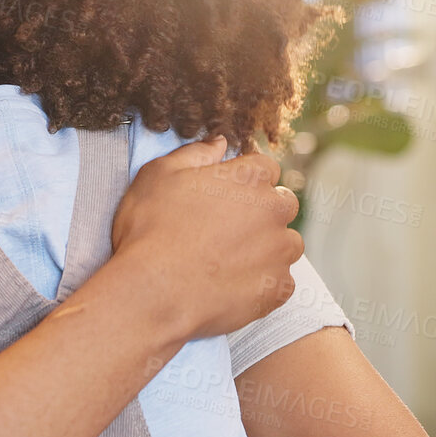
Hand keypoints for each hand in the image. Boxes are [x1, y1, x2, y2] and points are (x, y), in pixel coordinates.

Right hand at [109, 136, 301, 341]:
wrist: (153, 293)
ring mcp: (280, 250)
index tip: (224, 198)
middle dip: (261, 213)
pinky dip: (262, 284)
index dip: (244, 182)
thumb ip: (195, 154)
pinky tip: (232, 286)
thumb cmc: (149, 231)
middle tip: (225, 231)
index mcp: (249, 176)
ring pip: (286, 244)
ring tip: (229, 262)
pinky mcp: (278, 288)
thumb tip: (219, 143)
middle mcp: (274, 209)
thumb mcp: (158, 175)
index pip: (264, 168)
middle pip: (282, 204)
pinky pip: (280, 282)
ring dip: (267, 249)